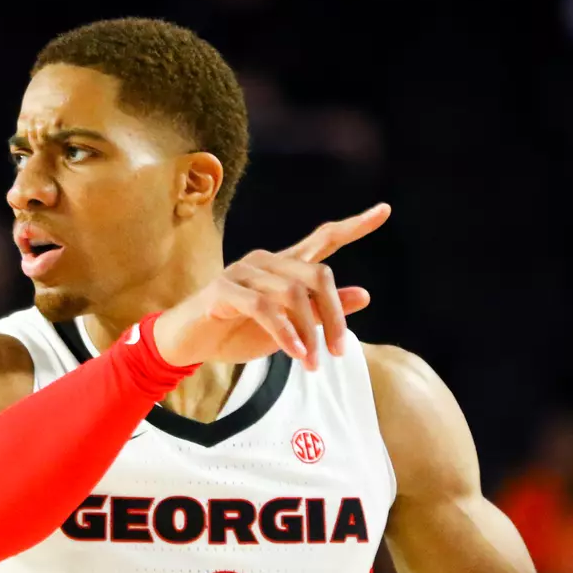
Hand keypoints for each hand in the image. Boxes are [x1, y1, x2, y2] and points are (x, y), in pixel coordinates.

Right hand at [152, 203, 390, 369]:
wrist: (187, 345)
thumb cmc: (235, 333)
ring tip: (313, 361)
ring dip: (310, 332)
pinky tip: (295, 353)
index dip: (355, 226)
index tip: (384, 210)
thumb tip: (364, 294)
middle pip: (317, 274)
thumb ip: (322, 312)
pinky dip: (285, 333)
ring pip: (293, 293)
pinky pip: (264, 308)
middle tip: (337, 350)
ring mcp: (242, 272)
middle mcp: (265, 262)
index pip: (323, 239)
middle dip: (334, 313)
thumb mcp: (289, 328)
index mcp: (283, 267)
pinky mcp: (223, 290)